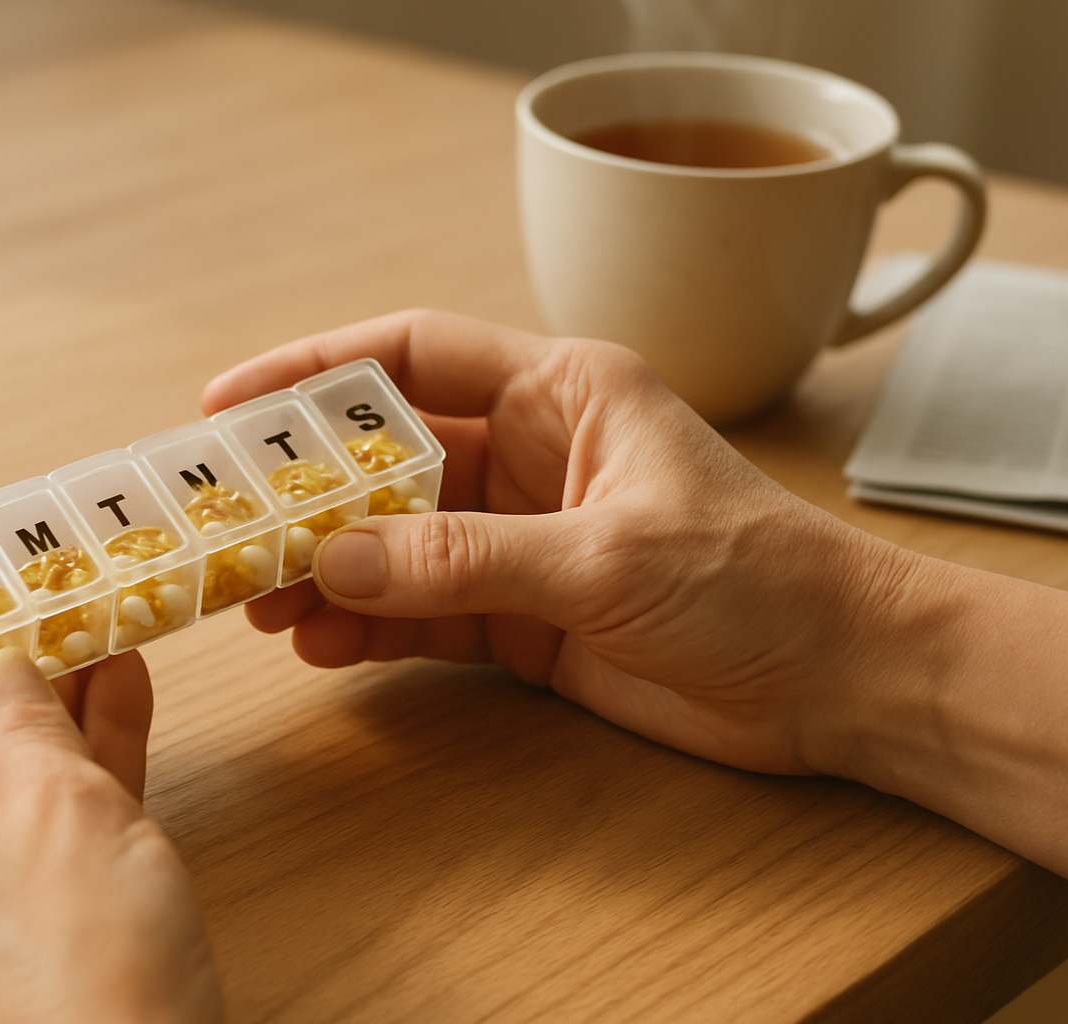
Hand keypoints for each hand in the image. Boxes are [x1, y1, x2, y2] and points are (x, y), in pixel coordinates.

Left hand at [0, 581, 223, 1023]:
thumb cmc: (79, 982)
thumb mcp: (61, 814)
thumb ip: (31, 726)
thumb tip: (11, 674)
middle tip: (16, 592)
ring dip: (35, 708)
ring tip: (87, 627)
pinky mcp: (17, 942)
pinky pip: (30, 831)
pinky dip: (71, 767)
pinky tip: (122, 698)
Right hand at [202, 310, 923, 777]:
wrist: (840, 681)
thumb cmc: (758, 578)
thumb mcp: (607, 556)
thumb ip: (468, 558)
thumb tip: (336, 562)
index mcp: (562, 393)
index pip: (413, 357)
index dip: (316, 371)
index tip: (231, 405)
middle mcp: (531, 456)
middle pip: (388, 457)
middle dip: (307, 491)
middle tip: (227, 527)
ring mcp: (522, 540)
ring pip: (394, 543)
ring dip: (328, 570)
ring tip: (258, 604)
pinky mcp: (524, 617)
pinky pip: (424, 613)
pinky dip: (370, 629)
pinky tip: (321, 647)